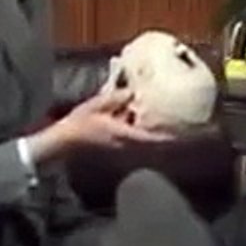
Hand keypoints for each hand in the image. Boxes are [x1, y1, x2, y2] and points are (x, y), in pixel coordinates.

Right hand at [29, 89, 172, 160]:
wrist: (63, 143)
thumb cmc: (78, 124)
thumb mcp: (97, 105)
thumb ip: (117, 98)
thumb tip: (133, 92)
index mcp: (124, 134)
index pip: (152, 138)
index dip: (169, 136)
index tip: (182, 132)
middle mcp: (126, 147)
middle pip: (153, 144)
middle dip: (165, 137)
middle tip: (180, 130)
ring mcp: (121, 152)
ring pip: (144, 145)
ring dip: (153, 138)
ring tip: (165, 128)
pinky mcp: (116, 152)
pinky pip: (134, 145)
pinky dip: (141, 137)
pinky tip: (139, 127)